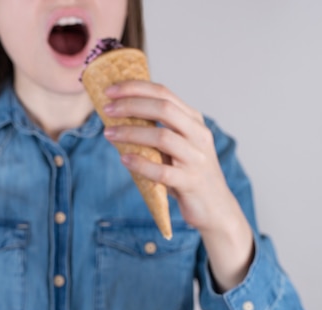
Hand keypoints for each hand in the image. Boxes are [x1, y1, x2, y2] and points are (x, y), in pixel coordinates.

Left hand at [102, 81, 252, 289]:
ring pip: (163, 137)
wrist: (214, 208)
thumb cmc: (187, 174)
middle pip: (164, 109)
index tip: (110, 90)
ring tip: (108, 134)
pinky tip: (124, 159)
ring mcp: (196, 159)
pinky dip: (141, 164)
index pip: (164, 93)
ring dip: (131, 133)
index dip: (136, 88)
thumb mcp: (176, 146)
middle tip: (106, 109)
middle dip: (131, 105)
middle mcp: (198, 135)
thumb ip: (156, 130)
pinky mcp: (191, 182)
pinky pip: (163, 172)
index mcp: (193, 121)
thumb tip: (117, 116)